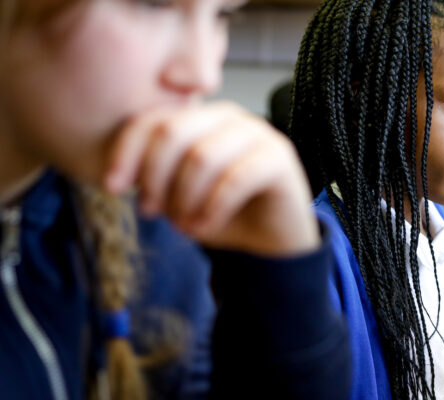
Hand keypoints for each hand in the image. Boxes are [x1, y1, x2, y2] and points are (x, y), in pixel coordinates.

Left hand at [104, 101, 318, 256]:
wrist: (271, 242)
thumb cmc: (223, 214)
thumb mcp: (179, 194)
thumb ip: (155, 175)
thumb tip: (118, 177)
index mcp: (202, 117)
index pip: (153, 120)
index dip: (127, 152)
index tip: (113, 188)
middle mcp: (230, 117)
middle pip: (174, 132)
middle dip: (154, 176)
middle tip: (150, 211)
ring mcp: (258, 134)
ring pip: (202, 156)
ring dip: (184, 198)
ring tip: (183, 226)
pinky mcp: (279, 158)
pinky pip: (235, 178)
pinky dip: (212, 208)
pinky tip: (204, 228)